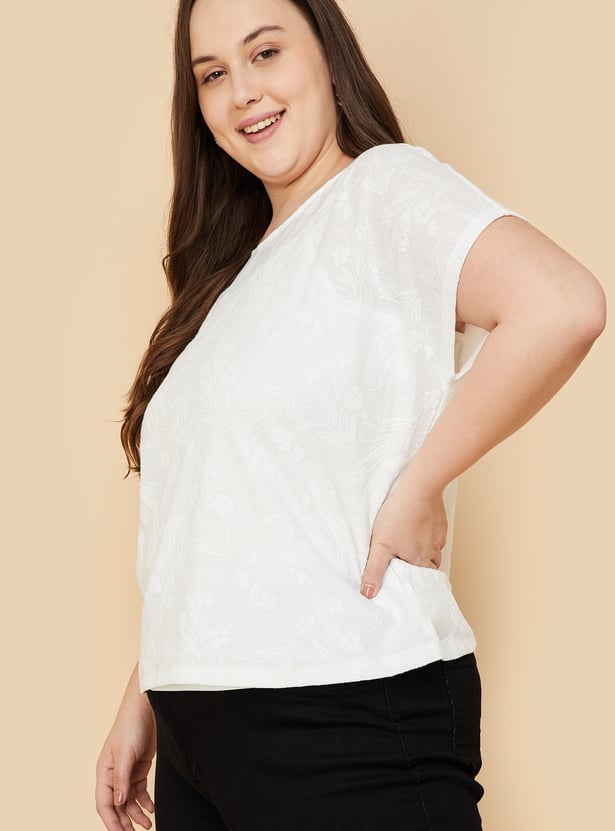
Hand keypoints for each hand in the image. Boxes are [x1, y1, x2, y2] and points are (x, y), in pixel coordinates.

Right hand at [95, 690, 156, 830]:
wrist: (147, 707)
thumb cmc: (130, 725)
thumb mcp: (125, 753)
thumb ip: (122, 779)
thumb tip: (119, 803)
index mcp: (104, 771)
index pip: (104, 803)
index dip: (111, 821)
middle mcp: (114, 774)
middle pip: (117, 806)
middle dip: (125, 822)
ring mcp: (128, 772)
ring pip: (129, 801)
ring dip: (136, 814)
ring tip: (148, 826)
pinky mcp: (140, 768)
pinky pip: (140, 791)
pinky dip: (145, 802)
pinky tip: (152, 809)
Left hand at [360, 477, 446, 598]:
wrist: (418, 490)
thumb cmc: (398, 516)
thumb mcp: (380, 546)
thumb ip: (374, 570)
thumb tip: (368, 594)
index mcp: (420, 560)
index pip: (422, 579)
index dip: (414, 580)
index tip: (408, 580)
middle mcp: (433, 551)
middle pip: (430, 565)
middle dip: (421, 565)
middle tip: (408, 561)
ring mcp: (439, 536)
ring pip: (434, 549)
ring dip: (425, 549)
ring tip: (411, 543)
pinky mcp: (440, 521)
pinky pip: (436, 533)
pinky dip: (428, 533)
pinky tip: (417, 525)